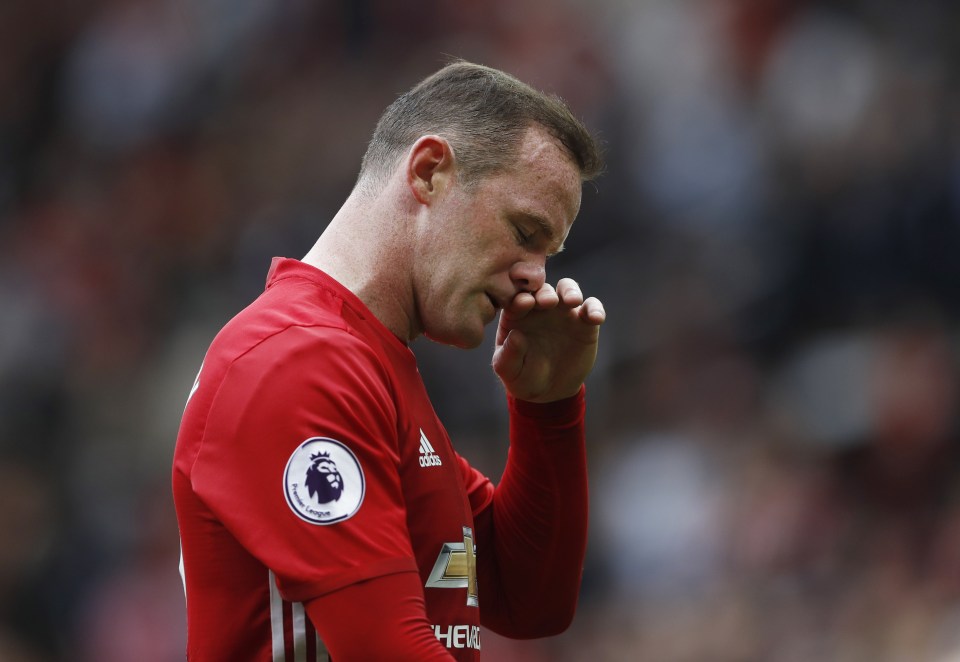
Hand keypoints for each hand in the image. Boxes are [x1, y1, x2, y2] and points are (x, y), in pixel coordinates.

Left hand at [492, 278, 605, 402]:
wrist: (551, 391)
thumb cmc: (523, 377)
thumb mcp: (510, 371)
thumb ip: (509, 355)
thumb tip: (516, 336)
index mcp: (517, 315)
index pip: (516, 299)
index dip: (520, 298)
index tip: (524, 303)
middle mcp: (539, 308)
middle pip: (542, 289)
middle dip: (545, 292)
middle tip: (548, 302)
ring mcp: (563, 312)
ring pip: (567, 288)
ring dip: (570, 290)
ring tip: (572, 301)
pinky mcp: (584, 322)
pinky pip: (592, 308)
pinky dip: (595, 308)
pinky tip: (596, 318)